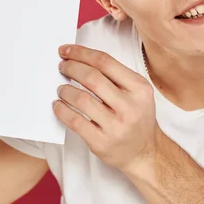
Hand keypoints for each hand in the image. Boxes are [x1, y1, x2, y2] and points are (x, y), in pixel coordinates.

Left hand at [53, 44, 160, 171]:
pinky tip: (58, 105)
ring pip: (81, 99)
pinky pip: (75, 121)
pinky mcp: (101, 142)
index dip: (81, 53)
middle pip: (92, 78)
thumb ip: (115, 76)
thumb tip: (80, 59)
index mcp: (139, 88)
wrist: (145, 153)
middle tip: (62, 67)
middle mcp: (129, 107)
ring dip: (65, 90)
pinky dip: (61, 110)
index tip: (66, 50)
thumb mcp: (138, 93)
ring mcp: (115, 126)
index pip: (105, 62)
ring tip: (61, 88)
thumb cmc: (136, 118)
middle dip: (71, 68)